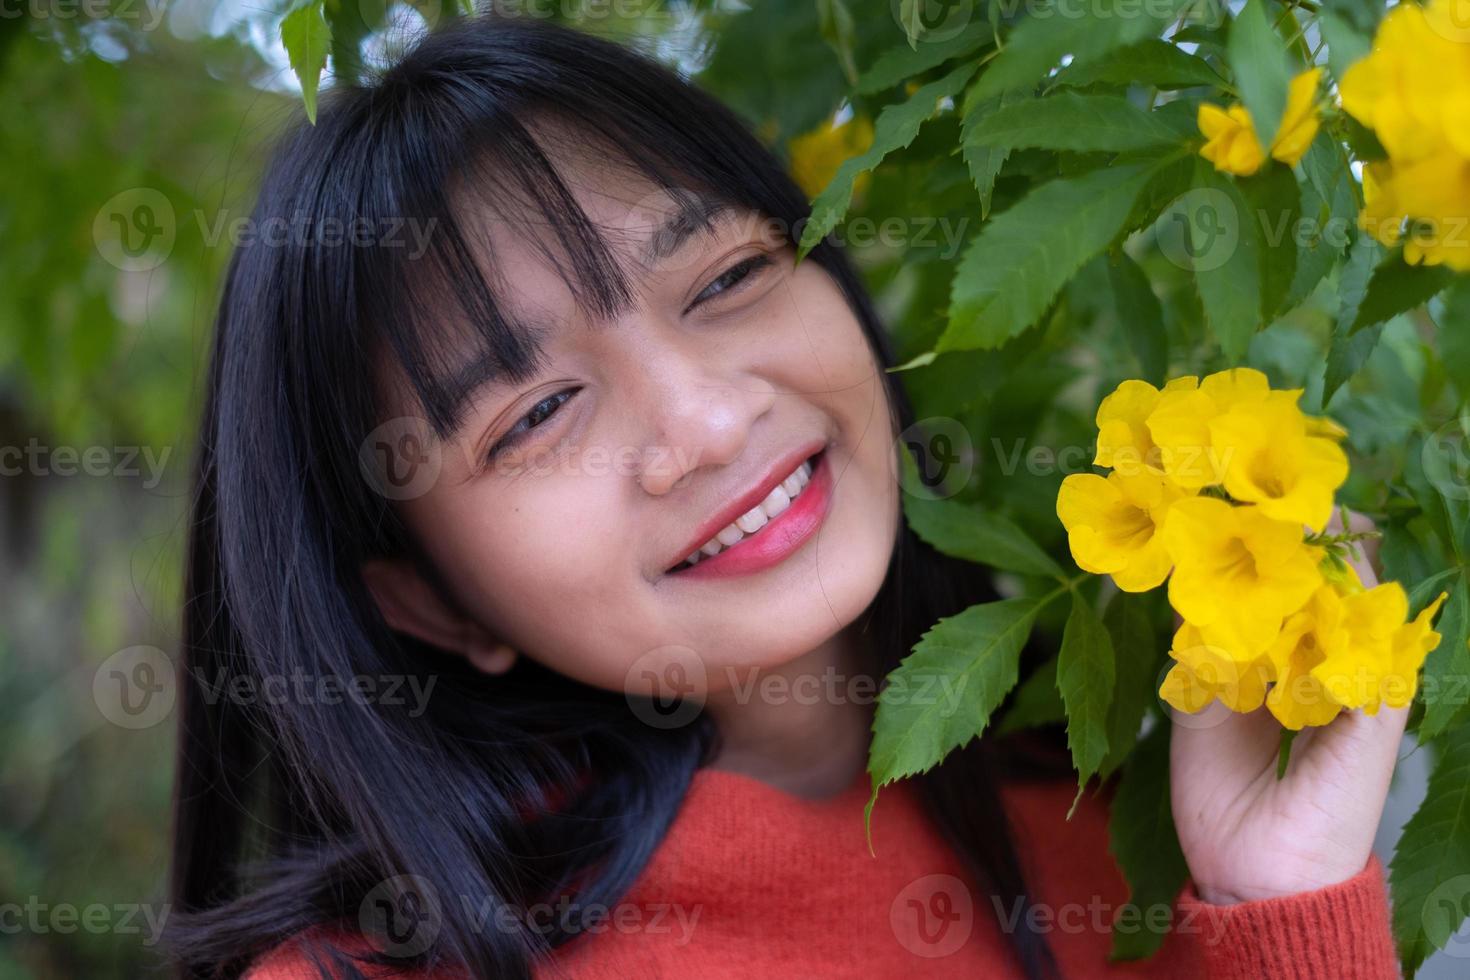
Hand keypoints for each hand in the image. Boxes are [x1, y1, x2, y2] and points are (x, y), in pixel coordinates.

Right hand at [1169, 510, 1400, 904]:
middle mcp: (1298, 654)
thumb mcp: (1370, 737)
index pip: (1346, 582)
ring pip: (1234, 594)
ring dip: (1221, 553)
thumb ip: (1368, 666)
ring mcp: (1243, 666)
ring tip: (1204, 505)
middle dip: (1269, 533)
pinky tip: (1170, 562)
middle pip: (1285, 577)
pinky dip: (1179, 595)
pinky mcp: (1194, 687)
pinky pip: (1187, 632)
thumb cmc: (1335, 814)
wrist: (1264, 877)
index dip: (1334, 538)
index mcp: (1350, 661)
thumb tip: (1353, 584)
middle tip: (1245, 485)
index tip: (1313, 497)